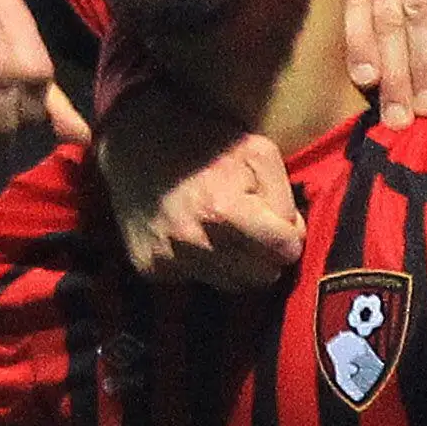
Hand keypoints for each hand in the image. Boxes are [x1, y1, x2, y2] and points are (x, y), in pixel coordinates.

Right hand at [96, 95, 302, 289]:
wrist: (134, 140)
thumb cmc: (204, 142)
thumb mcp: (257, 152)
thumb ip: (284, 197)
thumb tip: (292, 237)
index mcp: (223, 211)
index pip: (285, 251)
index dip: (288, 234)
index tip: (277, 221)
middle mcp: (193, 242)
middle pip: (261, 277)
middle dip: (266, 255)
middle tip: (254, 228)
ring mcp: (168, 258)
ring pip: (231, 285)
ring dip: (236, 262)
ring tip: (222, 229)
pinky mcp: (150, 267)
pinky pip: (196, 280)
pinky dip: (202, 262)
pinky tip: (193, 233)